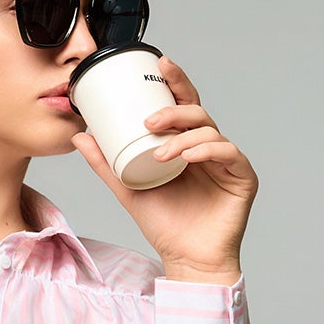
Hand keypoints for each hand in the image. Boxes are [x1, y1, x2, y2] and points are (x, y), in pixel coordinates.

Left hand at [69, 55, 257, 277]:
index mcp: (185, 144)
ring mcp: (227, 161)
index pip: (182, 104)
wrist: (187, 260)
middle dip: (174, 106)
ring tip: (160, 152)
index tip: (159, 63)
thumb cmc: (164, 225)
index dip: (174, 80)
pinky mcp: (243, 177)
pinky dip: (207, 150)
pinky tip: (187, 157)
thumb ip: (107, 163)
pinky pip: (229, 153)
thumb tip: (81, 135)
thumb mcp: (128, 189)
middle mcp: (208, 148)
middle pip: (197, 111)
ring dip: (182, 136)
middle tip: (149, 119)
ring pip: (210, 130)